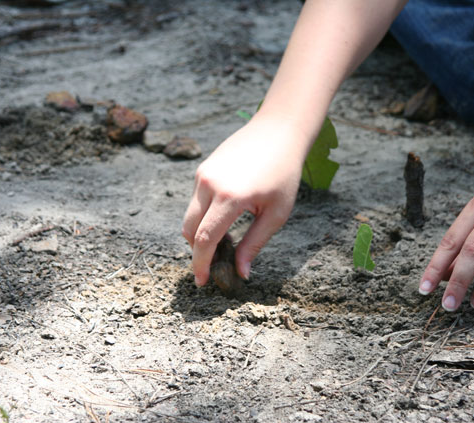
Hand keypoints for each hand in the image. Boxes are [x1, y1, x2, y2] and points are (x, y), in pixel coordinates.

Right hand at [182, 114, 308, 286]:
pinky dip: (203, 216)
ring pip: (190, 216)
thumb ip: (254, 243)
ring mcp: (203, 174)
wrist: (278, 131)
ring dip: (200, 234)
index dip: (201, 264)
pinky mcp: (203, 169)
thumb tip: (241, 273)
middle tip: (215, 265)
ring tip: (227, 239)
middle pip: (190, 230)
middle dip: (198, 252)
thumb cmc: (284, 173)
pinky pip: (196, 200)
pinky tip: (226, 217)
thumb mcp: (276, 213)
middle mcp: (210, 185)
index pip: (205, 239)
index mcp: (230, 198)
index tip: (202, 282)